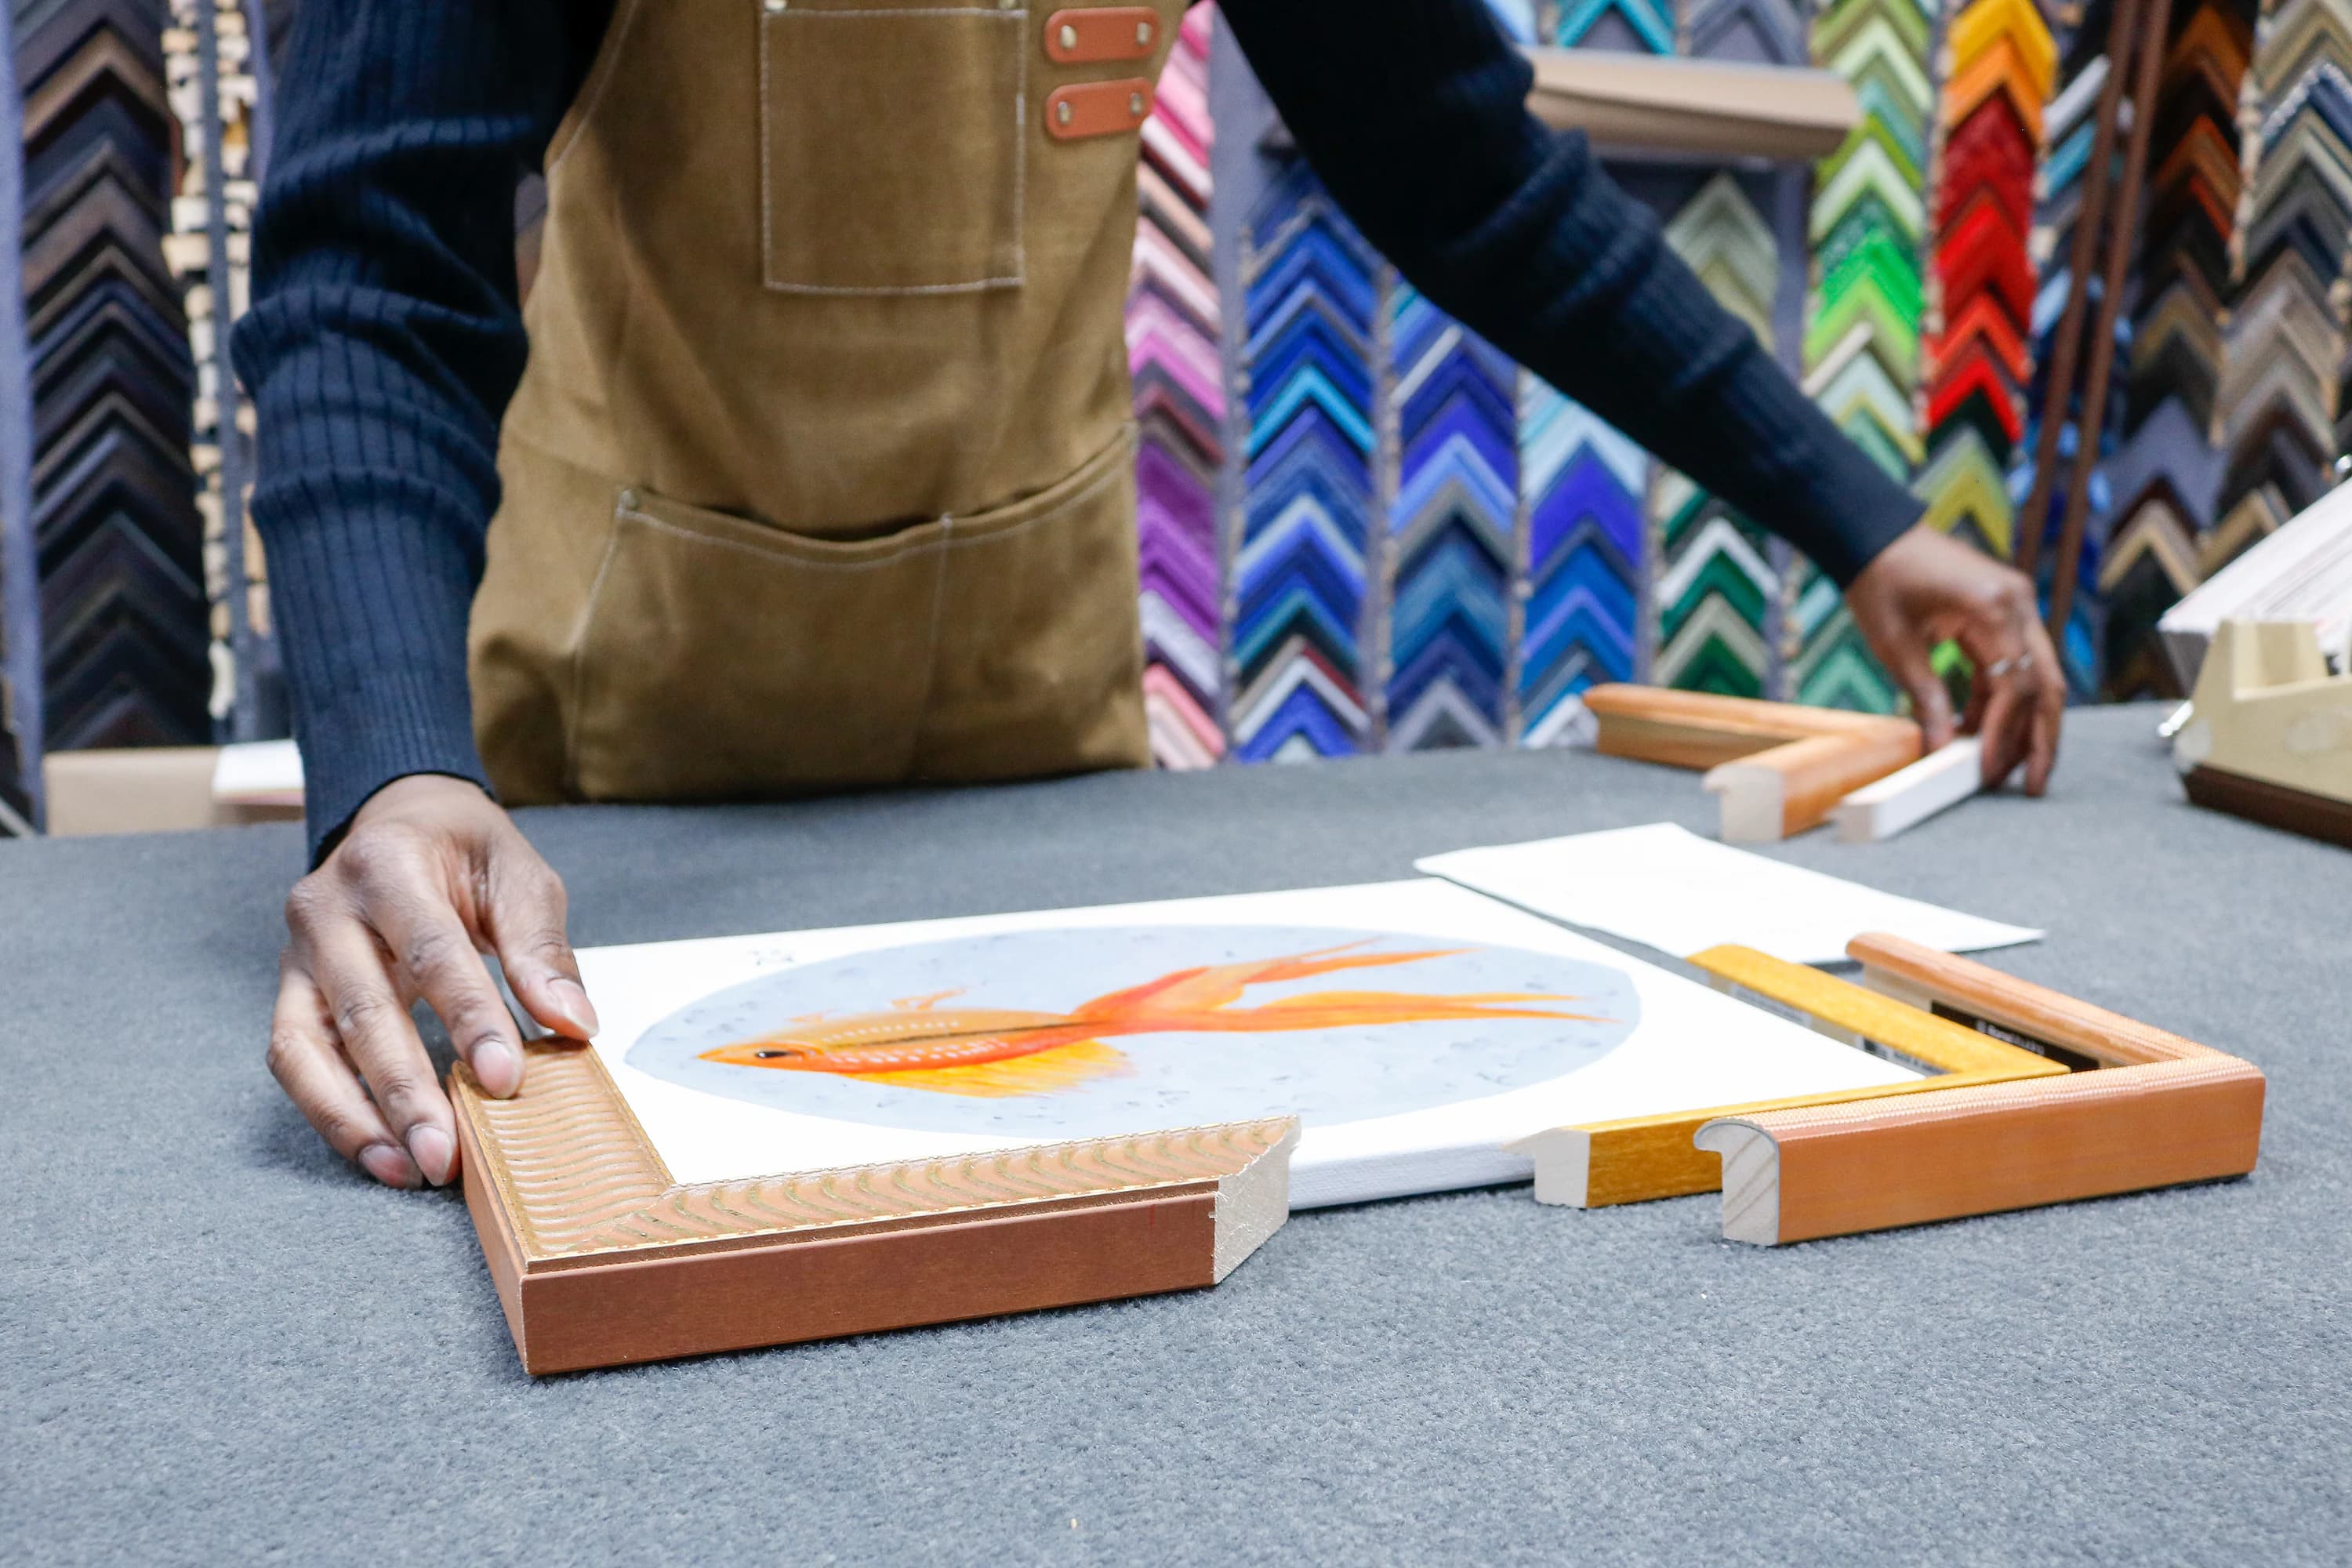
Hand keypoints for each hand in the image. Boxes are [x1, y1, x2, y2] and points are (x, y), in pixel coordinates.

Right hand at [266, 774, 597, 1187]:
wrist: (399, 820)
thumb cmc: (464, 851)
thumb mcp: (519, 875)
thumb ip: (540, 948)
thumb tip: (573, 1023)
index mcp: (387, 863)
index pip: (431, 950)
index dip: (468, 1019)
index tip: (505, 1081)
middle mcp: (326, 909)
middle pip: (361, 1010)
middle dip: (405, 1090)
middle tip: (447, 1154)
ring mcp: (297, 955)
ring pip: (306, 1047)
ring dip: (356, 1118)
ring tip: (410, 1169)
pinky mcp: (291, 993)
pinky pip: (296, 1061)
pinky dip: (333, 1112)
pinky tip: (381, 1153)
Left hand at [1844, 523, 2062, 793]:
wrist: (1875, 534)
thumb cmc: (1880, 581)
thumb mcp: (1896, 647)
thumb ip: (1925, 699)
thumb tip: (1941, 752)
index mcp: (1994, 608)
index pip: (2015, 686)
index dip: (2005, 735)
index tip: (1988, 772)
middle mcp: (2019, 605)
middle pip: (2045, 685)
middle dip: (2040, 739)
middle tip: (2031, 786)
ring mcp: (2017, 606)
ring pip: (2038, 677)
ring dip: (2026, 724)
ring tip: (2010, 769)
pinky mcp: (2006, 611)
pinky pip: (2014, 663)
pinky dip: (2001, 700)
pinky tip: (1982, 734)